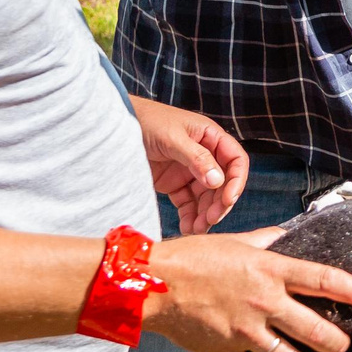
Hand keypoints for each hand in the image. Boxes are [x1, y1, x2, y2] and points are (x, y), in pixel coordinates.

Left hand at [133, 97, 248, 234]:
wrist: (115, 129)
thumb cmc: (147, 121)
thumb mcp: (173, 138)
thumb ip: (197, 158)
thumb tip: (218, 181)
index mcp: (211, 138)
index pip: (235, 161)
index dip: (236, 181)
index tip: (228, 199)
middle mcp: (205, 156)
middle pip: (222, 184)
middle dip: (219, 203)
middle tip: (210, 220)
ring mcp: (189, 171)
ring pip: (206, 197)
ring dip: (205, 214)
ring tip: (197, 230)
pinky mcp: (174, 184)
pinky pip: (188, 203)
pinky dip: (189, 216)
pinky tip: (187, 227)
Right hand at [145, 229, 351, 351]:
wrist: (153, 284)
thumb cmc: (194, 256)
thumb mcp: (237, 241)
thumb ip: (266, 241)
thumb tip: (286, 234)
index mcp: (271, 271)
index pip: (323, 280)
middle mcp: (264, 302)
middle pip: (313, 329)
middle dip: (335, 342)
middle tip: (343, 346)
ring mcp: (245, 331)